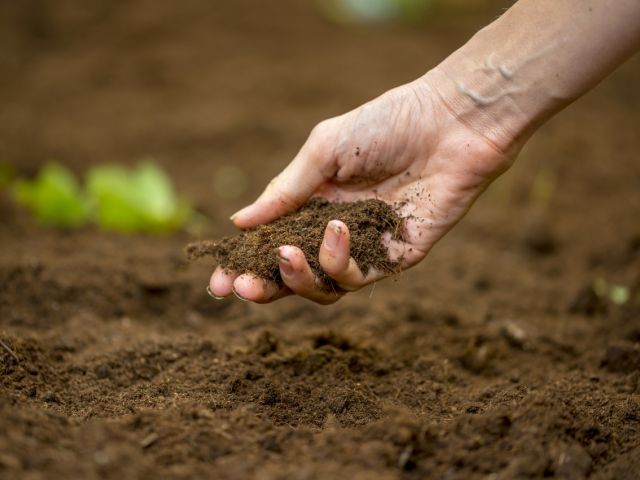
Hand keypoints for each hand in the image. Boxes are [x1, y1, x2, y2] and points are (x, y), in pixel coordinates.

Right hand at [209, 74, 514, 303]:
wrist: (449, 123)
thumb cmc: (385, 125)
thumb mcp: (323, 151)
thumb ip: (284, 190)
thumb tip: (238, 222)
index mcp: (312, 205)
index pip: (271, 244)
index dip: (244, 265)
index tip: (218, 280)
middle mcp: (335, 232)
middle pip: (293, 277)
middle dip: (265, 287)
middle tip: (243, 288)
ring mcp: (365, 248)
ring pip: (323, 288)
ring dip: (299, 277)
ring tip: (289, 251)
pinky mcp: (395, 258)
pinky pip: (359, 278)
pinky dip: (339, 261)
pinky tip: (337, 230)